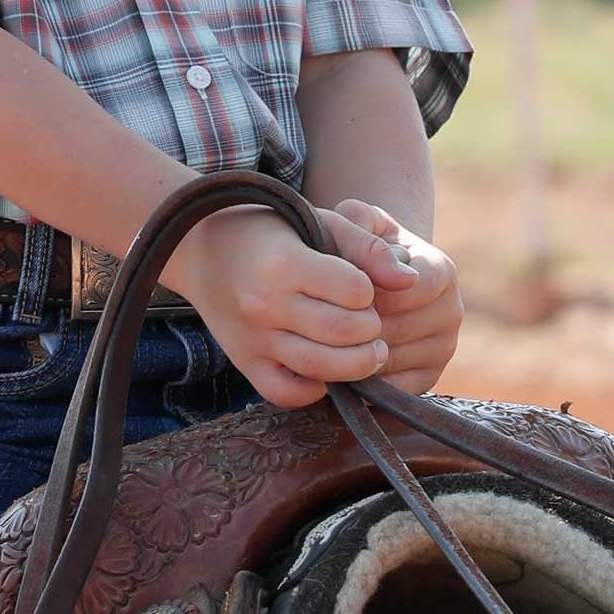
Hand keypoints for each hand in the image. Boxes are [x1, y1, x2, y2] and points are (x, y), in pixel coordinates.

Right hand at [168, 201, 421, 408]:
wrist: (203, 248)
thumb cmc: (270, 231)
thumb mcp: (317, 220)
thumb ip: (366, 246)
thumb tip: (410, 281)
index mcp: (284, 264)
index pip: (355, 291)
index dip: (369, 291)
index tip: (362, 286)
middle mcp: (265, 304)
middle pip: (343, 332)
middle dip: (371, 330)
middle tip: (371, 322)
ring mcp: (254, 338)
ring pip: (322, 369)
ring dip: (358, 364)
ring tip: (367, 350)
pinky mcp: (246, 362)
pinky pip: (287, 393)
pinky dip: (316, 389)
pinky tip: (327, 369)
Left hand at [333, 199, 462, 393]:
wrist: (364, 272)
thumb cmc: (353, 243)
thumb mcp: (353, 222)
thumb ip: (363, 235)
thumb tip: (402, 278)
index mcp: (441, 270)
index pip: (409, 291)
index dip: (367, 293)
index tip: (338, 288)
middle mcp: (452, 311)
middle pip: (398, 330)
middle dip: (355, 325)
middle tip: (321, 318)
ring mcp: (444, 347)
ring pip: (393, 361)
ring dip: (354, 353)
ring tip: (324, 338)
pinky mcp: (429, 377)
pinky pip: (393, 389)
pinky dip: (363, 379)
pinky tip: (338, 360)